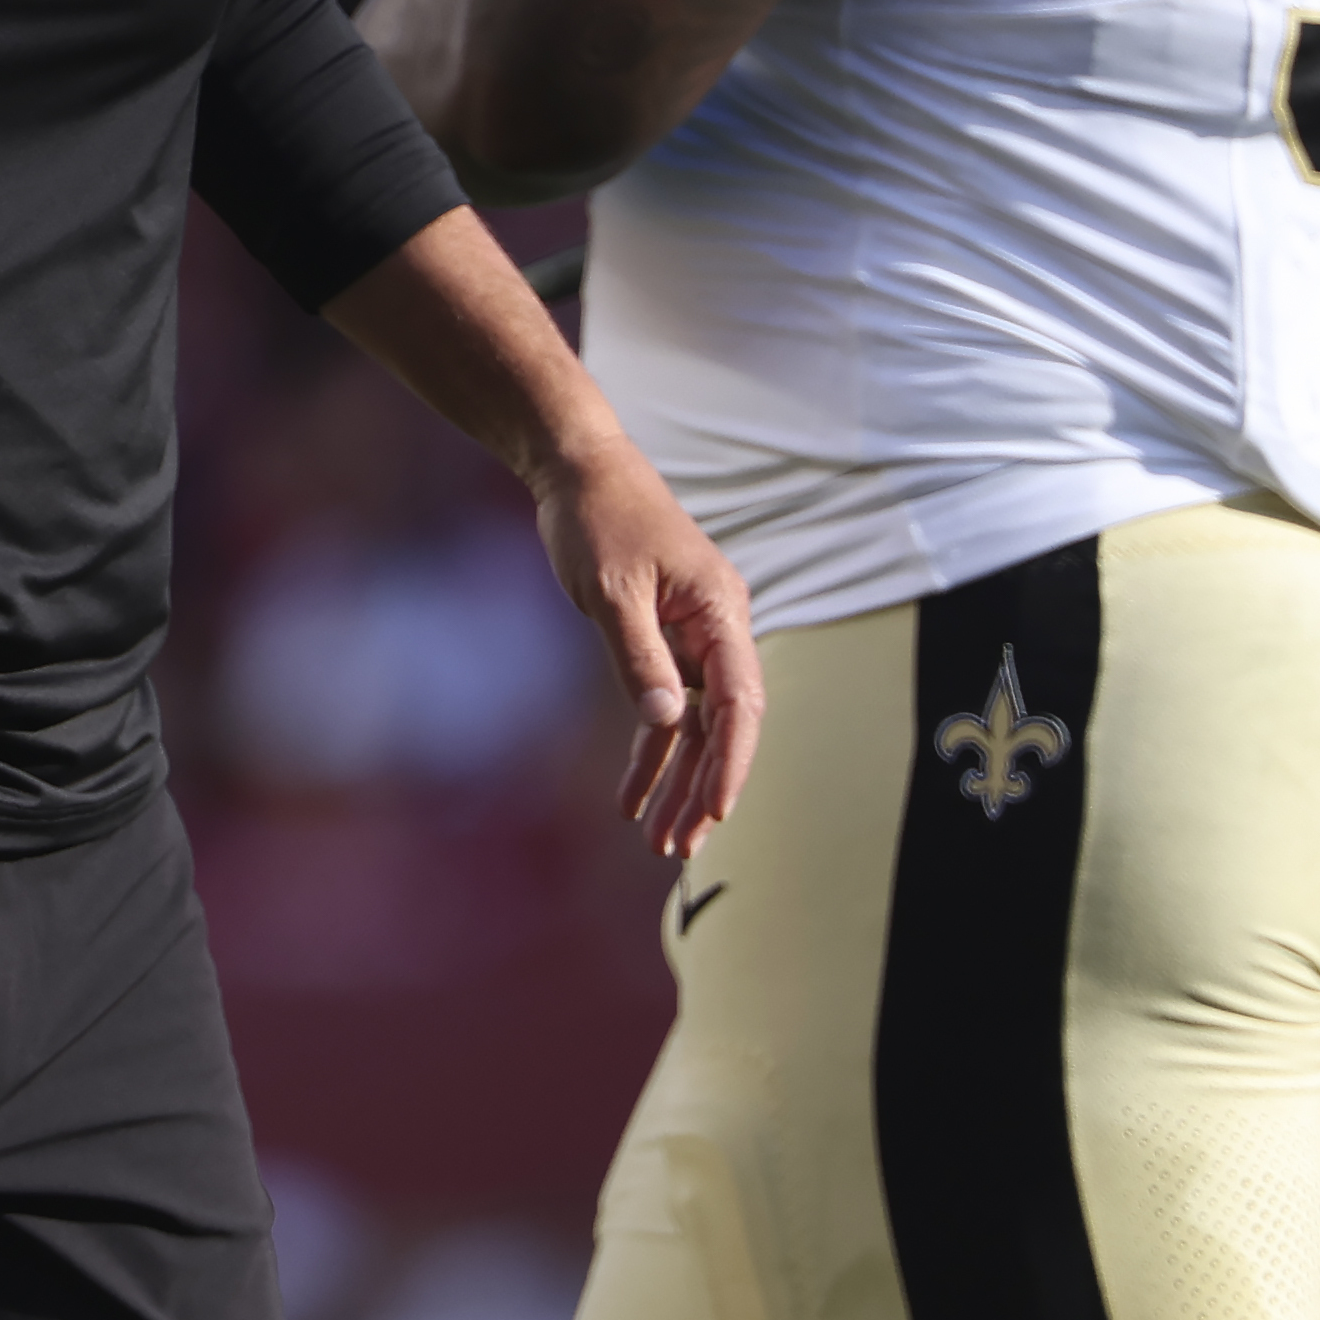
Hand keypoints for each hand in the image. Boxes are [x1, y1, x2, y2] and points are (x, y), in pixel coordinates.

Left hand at [526, 436, 762, 859]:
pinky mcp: (664, 640)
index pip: (740, 704)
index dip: (732, 762)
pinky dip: (651, 750)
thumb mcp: (612, 590)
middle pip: (722, 726)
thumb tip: (668, 721)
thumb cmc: (599, 518)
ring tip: (661, 840)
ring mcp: (693, 637)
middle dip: (704, 788)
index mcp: (721, 612)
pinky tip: (634, 795)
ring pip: (696, 725)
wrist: (578, 470)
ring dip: (679, 781)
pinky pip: (666, 707)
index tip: (717, 813)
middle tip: (681, 848)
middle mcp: (717, 629)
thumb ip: (640, 656)